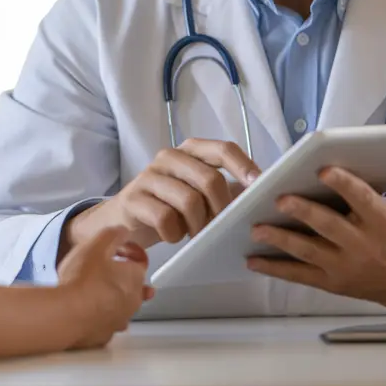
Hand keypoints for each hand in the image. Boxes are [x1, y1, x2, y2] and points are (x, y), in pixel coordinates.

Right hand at [57, 226, 153, 349]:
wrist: (66, 314)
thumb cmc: (82, 280)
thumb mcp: (97, 244)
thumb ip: (114, 234)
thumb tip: (123, 232)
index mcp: (135, 277)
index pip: (140, 261)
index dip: (128, 252)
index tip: (115, 250)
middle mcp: (133, 301)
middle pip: (132, 284)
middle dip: (120, 275)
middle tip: (103, 268)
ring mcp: (119, 320)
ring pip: (121, 305)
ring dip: (111, 296)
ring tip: (94, 289)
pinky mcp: (104, 335)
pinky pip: (106, 322)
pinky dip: (100, 315)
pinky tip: (87, 310)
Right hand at [64, 139, 260, 251]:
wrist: (123, 222)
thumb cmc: (170, 208)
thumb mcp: (200, 196)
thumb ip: (227, 191)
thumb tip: (263, 197)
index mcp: (191, 151)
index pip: (223, 149)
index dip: (244, 166)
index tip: (260, 186)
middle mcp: (169, 157)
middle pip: (210, 179)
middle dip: (221, 209)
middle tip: (221, 228)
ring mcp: (149, 176)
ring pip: (188, 201)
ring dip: (198, 225)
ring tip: (195, 235)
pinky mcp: (133, 199)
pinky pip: (164, 218)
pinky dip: (174, 233)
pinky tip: (172, 236)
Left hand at [246, 150, 385, 315]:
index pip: (362, 200)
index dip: (344, 185)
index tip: (324, 168)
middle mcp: (364, 246)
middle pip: (328, 227)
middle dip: (303, 212)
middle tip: (279, 198)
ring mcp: (347, 267)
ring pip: (308, 252)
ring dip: (281, 239)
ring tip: (256, 227)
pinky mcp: (335, 282)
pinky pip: (301, 275)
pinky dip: (276, 268)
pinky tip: (253, 259)